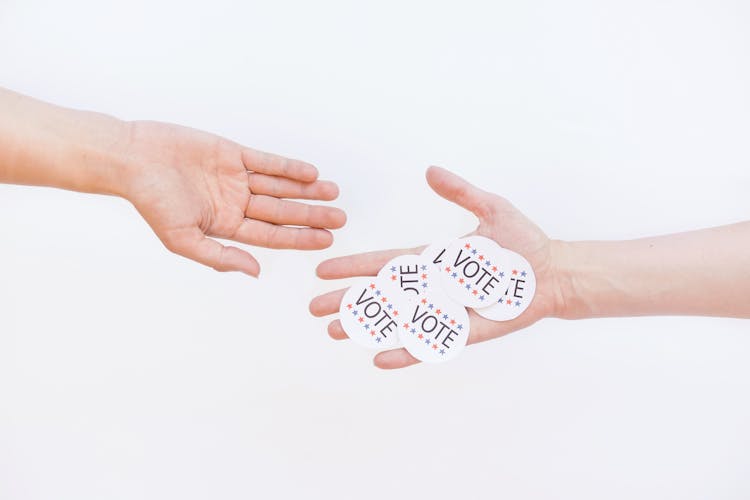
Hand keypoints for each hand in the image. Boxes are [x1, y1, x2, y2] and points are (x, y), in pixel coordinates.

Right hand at [121, 120, 345, 276]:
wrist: (131, 159)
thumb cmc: (152, 202)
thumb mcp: (184, 239)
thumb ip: (220, 257)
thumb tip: (255, 274)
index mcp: (227, 226)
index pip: (272, 236)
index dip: (300, 237)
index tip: (326, 239)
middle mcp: (236, 203)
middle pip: (282, 211)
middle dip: (312, 214)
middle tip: (341, 218)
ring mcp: (235, 178)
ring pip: (280, 186)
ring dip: (307, 189)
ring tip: (334, 193)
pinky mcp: (233, 154)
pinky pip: (266, 162)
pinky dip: (288, 167)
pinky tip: (310, 172)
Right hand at [309, 166, 564, 368]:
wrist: (553, 273)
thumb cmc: (522, 243)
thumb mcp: (492, 209)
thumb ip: (460, 192)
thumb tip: (430, 171)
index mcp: (431, 259)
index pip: (383, 263)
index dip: (353, 266)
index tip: (323, 269)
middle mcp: (431, 287)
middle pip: (380, 295)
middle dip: (347, 301)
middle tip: (313, 309)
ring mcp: (445, 310)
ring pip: (397, 321)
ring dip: (366, 327)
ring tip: (335, 332)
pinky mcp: (464, 331)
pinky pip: (430, 344)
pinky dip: (406, 352)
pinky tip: (380, 358)